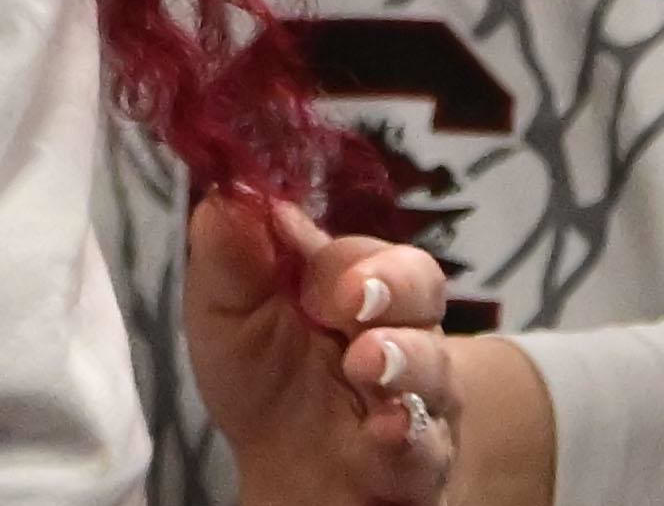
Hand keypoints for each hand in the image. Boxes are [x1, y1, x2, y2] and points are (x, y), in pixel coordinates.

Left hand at [181, 194, 472, 505]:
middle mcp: (402, 332)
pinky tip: (384, 430)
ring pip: (436, 370)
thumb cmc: (262, 376)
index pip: (372, 247)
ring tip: (364, 365)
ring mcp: (420, 398)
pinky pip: (431, 448)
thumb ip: (230, 255)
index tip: (305, 267)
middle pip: (423, 289)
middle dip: (392, 287)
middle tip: (351, 302)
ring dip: (403, 361)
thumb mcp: (227, 311)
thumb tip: (233, 187)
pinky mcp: (422, 463)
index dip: (347, 255)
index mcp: (356, 284)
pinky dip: (409, 439)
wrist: (291, 476)